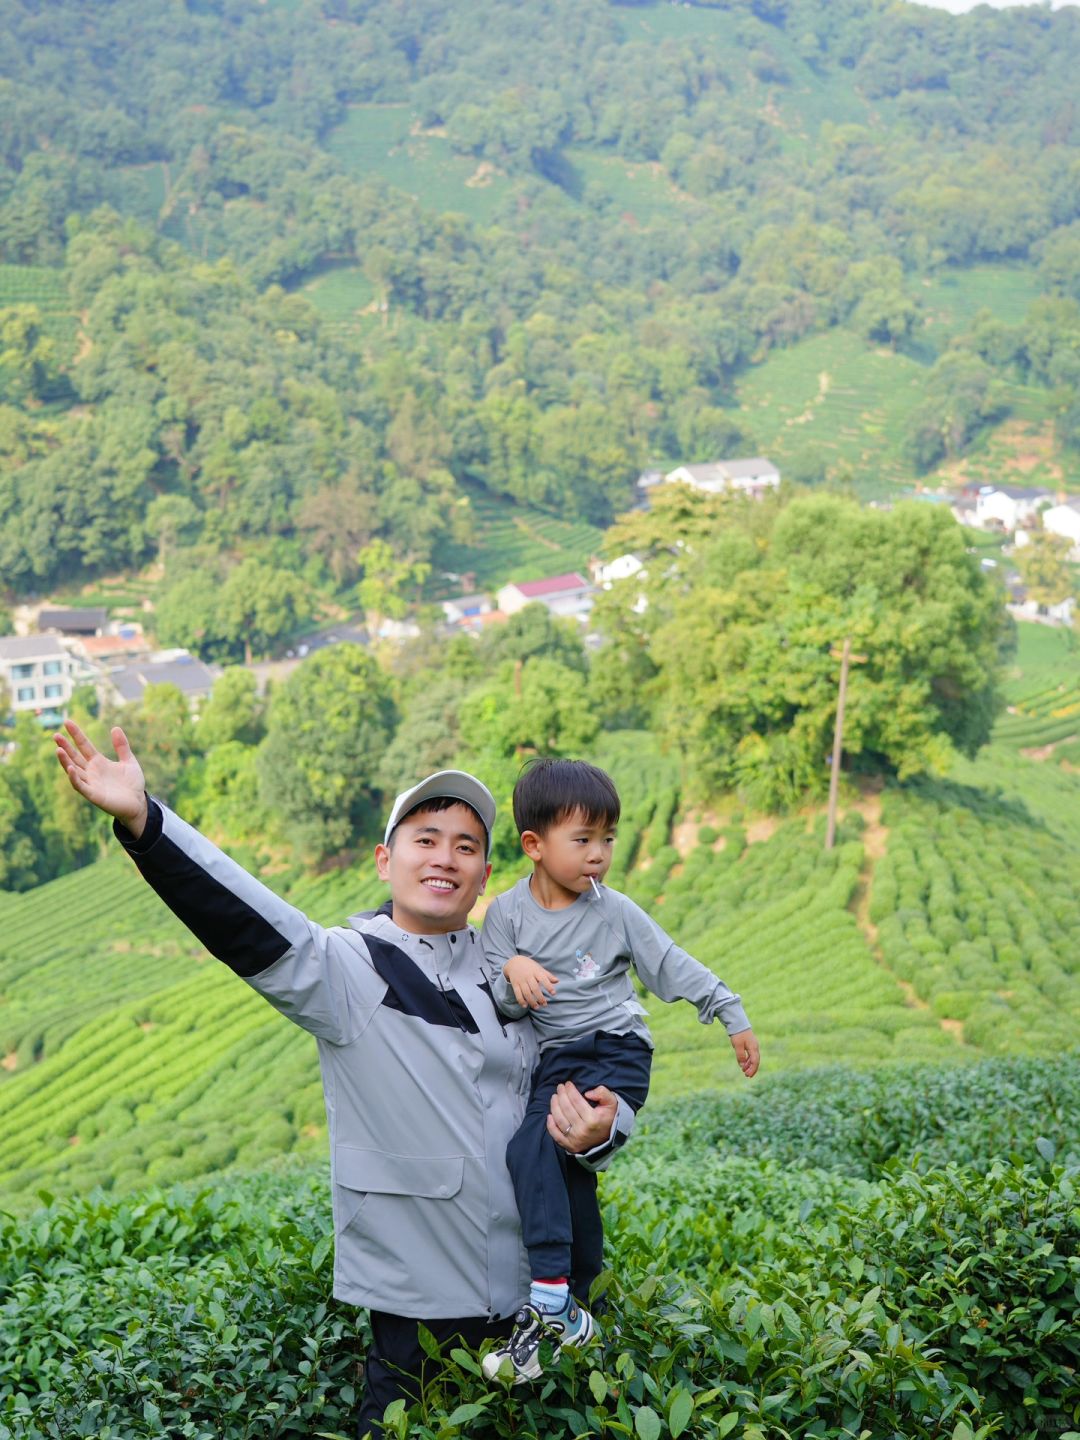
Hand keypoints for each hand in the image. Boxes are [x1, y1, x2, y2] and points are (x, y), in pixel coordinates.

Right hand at [54, 720, 148, 837]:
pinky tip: (71, 768)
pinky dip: (74, 778)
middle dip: (65, 746)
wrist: (138, 803)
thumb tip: (115, 727)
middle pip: (75, 757)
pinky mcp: (93, 795)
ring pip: (74, 770)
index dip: (76, 734)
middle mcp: (91, 771)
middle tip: (55, 735)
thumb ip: (122, 746)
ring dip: (66, 761)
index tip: (67, 722)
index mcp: (98, 762)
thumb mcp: (129, 761)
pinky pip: (81, 786)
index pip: (84, 745)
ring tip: (58, 750)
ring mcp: (91, 783)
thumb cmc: (133, 784)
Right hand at [504, 954, 558, 1008]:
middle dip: (540, 997)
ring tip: (537, 1007)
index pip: (543, 979)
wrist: (514, 962)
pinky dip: (521, 1000)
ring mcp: (521, 981)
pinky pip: (517, 993)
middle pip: (535, 988)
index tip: (554, 994)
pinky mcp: (515, 984)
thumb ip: (548, 975)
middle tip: (545, 1004)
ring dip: (531, 1001)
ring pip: (526, 992)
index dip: (549, 986)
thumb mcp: (539, 968)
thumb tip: (557, 981)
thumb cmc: (530, 966)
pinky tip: (525, 1006)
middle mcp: (528, 976)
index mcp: (536, 972)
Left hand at [547, 1082, 616, 1153]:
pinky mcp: (570, 1146)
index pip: (576, 1100)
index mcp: (593, 1119)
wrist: (610, 1137)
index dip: (570, 1090)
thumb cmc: (608, 1116)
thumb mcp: (612, 1102)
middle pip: (566, 1108)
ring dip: (554, 1106)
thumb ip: (603, 1093)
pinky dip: (550, 1125)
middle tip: (560, 1087)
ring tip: (554, 1097)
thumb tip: (588, 1093)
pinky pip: (556, 1135)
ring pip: (559, 1120)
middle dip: (561, 1095)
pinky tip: (549, 1115)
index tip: (567, 1083)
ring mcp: (575, 1139)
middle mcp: (583, 1130)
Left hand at [730, 1028, 759, 1077]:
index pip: (755, 1061)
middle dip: (752, 1069)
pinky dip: (748, 1060)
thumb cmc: (738, 1034)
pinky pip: (751, 1055)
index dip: (752, 1069)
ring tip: (743, 1071)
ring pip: (753, 1058)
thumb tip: (742, 1065)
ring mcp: (753, 1046)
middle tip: (747, 1076)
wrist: (738, 1023)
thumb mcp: (737, 1045)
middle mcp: (755, 1047)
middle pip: (756, 1061)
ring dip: (749, 1065)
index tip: (747, 1075)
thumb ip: (740, 1055)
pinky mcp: (750, 1045)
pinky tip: (743, 1064)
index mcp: (753, 1048)